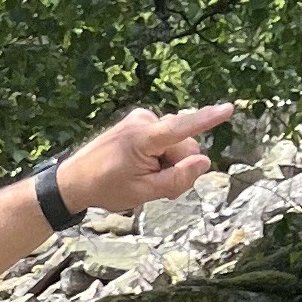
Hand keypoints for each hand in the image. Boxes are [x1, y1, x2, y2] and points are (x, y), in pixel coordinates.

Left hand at [59, 103, 234, 218]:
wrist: (73, 180)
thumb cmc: (105, 188)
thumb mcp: (143, 192)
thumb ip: (177, 179)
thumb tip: (205, 162)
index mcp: (142, 138)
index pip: (181, 128)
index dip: (206, 119)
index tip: (228, 109)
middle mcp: (143, 121)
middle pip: (184, 145)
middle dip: (179, 167)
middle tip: (160, 189)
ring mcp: (140, 119)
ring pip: (176, 143)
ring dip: (169, 163)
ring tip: (146, 178)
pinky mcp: (139, 121)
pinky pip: (164, 139)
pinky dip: (160, 155)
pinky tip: (144, 167)